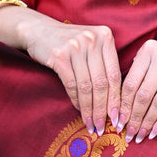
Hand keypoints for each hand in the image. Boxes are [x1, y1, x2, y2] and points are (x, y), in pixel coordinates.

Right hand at [24, 16, 121, 135]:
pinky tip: (79, 110)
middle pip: (102, 82)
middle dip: (103, 109)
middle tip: (103, 126)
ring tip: (91, 124)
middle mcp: (92, 40)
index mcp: (105, 36)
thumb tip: (116, 100)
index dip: (117, 99)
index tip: (117, 117)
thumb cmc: (69, 43)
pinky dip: (76, 100)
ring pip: (87, 86)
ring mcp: (76, 47)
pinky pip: (72, 84)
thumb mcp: (91, 45)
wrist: (38, 29)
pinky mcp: (59, 56)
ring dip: (89, 109)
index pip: (115, 74)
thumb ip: (104, 63)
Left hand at [118, 40, 156, 143]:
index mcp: (148, 50)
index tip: (119, 122)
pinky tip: (154, 132)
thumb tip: (118, 107)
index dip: (123, 106)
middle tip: (128, 133)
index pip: (131, 84)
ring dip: (148, 122)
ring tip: (140, 136)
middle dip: (134, 118)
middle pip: (144, 95)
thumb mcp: (149, 58)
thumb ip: (135, 74)